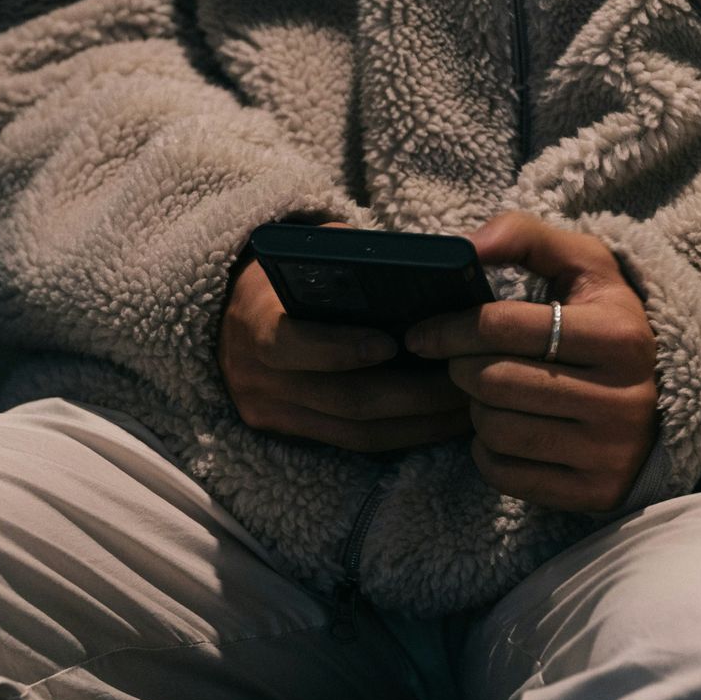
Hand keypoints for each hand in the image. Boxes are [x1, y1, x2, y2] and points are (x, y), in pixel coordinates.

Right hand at [218, 222, 470, 451]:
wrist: (233, 316)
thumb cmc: (288, 275)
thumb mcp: (308, 254)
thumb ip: (350, 258)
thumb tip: (419, 267)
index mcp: (255, 322)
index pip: (289, 344)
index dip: (339, 349)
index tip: (391, 343)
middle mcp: (258, 377)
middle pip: (343, 400)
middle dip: (412, 395)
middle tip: (465, 380)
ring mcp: (273, 413)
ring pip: (357, 433)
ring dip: (419, 424)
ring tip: (467, 406)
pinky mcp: (291, 435)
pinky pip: (355, 445)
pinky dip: (403, 435)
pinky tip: (441, 422)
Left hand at [405, 211, 657, 511]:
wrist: (664, 407)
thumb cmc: (606, 325)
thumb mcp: (585, 268)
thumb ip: (526, 237)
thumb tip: (466, 246)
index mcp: (619, 335)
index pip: (503, 326)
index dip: (449, 327)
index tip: (423, 332)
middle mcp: (622, 397)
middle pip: (492, 381)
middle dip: (461, 369)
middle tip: (460, 362)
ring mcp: (608, 451)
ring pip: (494, 430)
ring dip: (475, 410)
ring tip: (490, 393)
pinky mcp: (593, 492)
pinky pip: (503, 474)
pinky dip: (488, 451)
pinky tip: (506, 429)